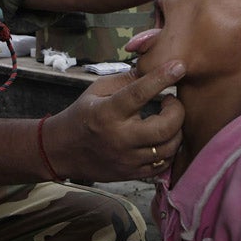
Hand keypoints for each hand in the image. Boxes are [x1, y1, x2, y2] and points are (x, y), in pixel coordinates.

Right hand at [44, 61, 184, 181]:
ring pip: (168, 148)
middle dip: (177, 111)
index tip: (179, 66)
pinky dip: (169, 149)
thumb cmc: (83, 114)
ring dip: (177, 130)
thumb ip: (125, 80)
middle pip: (164, 128)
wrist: (62, 151)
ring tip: (169, 119)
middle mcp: (119, 138)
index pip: (139, 93)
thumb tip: (153, 68)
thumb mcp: (96, 90)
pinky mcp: (131, 174)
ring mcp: (127, 159)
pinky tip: (163, 137)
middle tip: (171, 101)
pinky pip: (162, 165)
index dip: (162, 78)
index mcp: (107, 113)